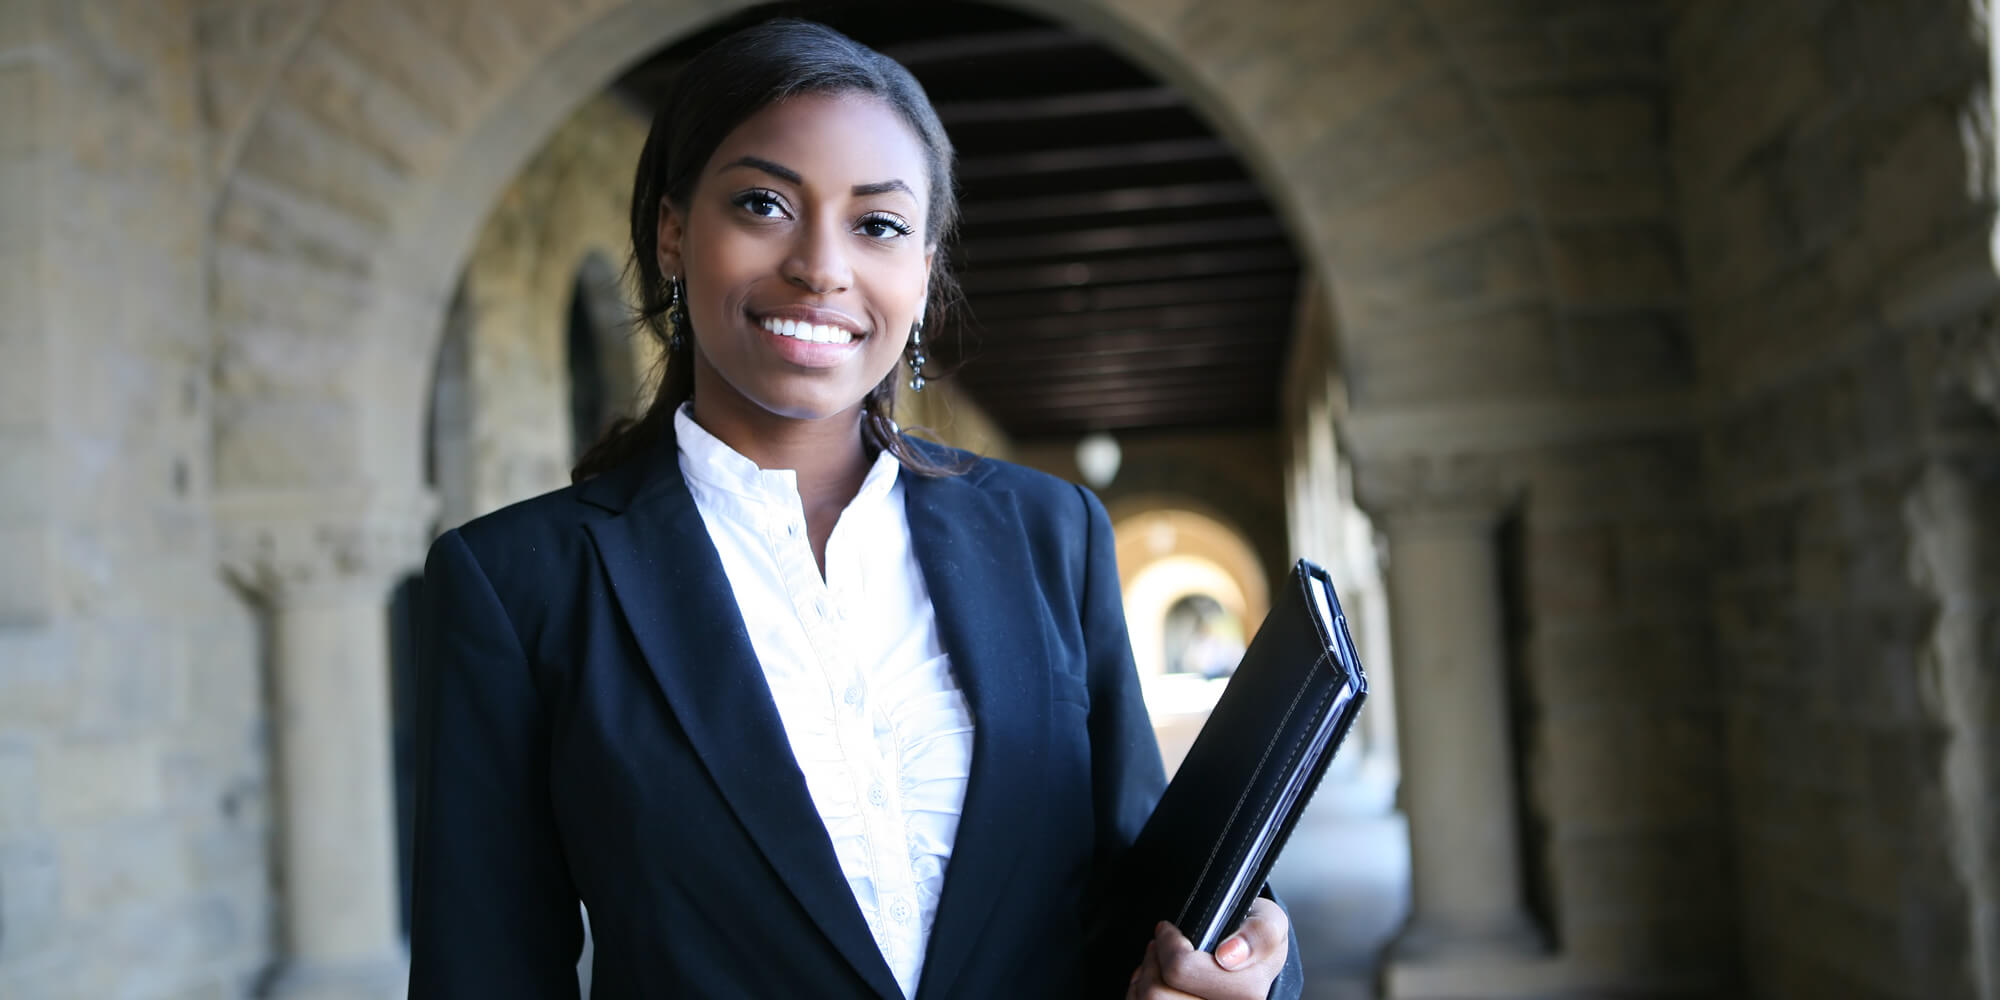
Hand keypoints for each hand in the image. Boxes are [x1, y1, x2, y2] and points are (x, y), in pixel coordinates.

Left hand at [1125, 897, 1288, 998]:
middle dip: (1154, 962)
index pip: (1181, 971)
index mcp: (1249, 993)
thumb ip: (1260, 933)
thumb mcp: (1269, 923)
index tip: (1170, 932)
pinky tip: (1158, 983)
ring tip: (1159, 963)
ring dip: (1145, 978)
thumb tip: (1230, 954)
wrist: (1252, 963)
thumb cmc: (1255, 942)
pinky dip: (1140, 993)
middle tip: (1162, 945)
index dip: (1169, 945)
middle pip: (1157, 994)